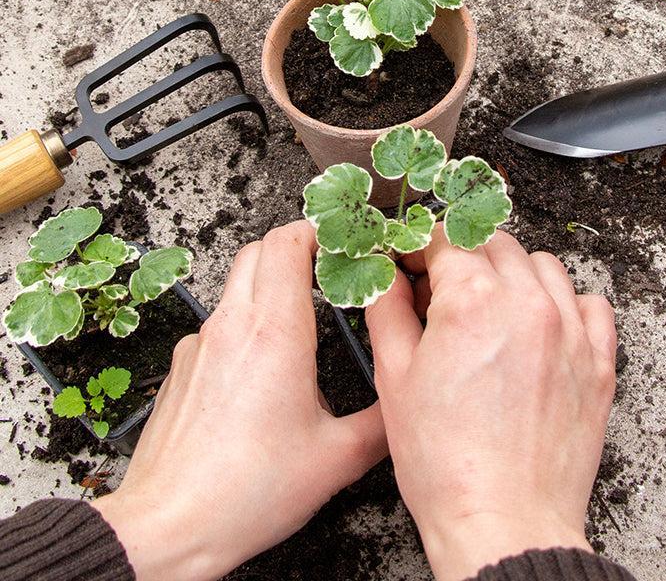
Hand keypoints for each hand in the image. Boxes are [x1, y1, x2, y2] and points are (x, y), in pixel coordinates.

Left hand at [96, 222, 386, 580]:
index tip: (341, 241)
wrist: (167, 528)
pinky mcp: (181, 372)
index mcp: (273, 333)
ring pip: (234, 286)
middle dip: (294, 249)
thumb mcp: (335, 460)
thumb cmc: (243, 493)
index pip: (288, 242)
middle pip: (258, 250)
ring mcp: (199, 347)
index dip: (317, 230)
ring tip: (299, 320)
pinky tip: (259, 372)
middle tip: (326, 269)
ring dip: (267, 287)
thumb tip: (404, 405)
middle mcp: (231, 328)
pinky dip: (242, 328)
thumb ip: (381, 423)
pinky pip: (215, 327)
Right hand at [366, 226, 616, 580]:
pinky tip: (542, 329)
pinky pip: (591, 305)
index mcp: (473, 301)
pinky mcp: (598, 363)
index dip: (420, 246)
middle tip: (441, 292)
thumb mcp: (394, 379)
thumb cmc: (448, 466)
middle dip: (463, 256)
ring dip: (513, 274)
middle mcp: (527, 304)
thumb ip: (387, 311)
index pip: (445, 237)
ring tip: (490, 311)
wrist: (503, 525)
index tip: (411, 261)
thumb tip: (385, 276)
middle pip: (494, 244)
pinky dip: (567, 305)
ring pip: (544, 266)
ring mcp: (570, 331)